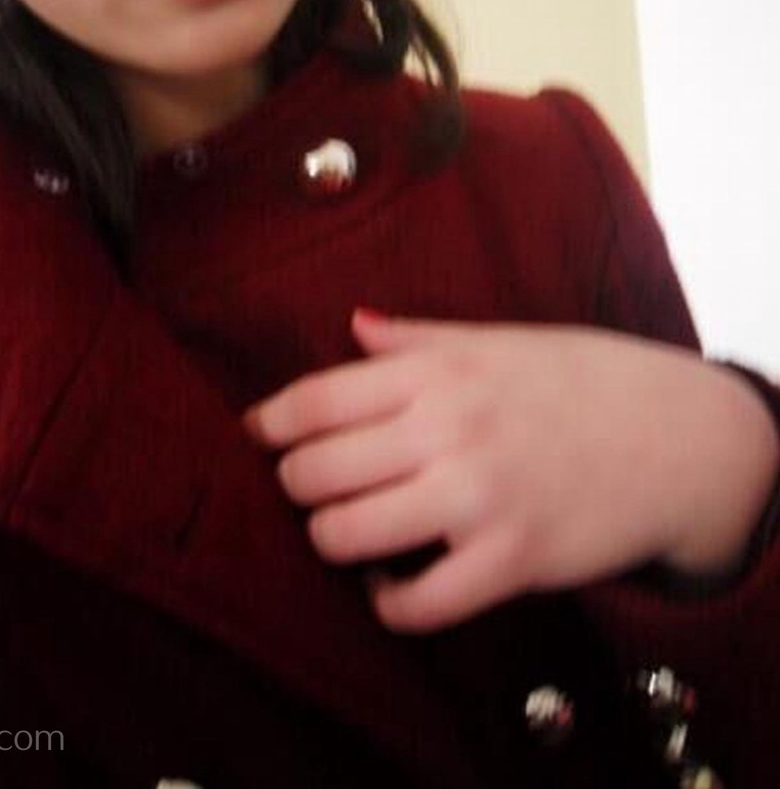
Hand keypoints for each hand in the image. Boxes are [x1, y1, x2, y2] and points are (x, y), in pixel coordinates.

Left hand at [243, 311, 778, 631]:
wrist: (670, 435)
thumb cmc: (574, 379)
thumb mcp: (495, 341)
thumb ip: (415, 337)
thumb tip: (351, 324)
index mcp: (437, 370)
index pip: (315, 399)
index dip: (270, 422)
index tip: (257, 434)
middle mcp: (447, 430)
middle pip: (315, 471)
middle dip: (297, 484)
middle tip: (311, 486)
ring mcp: (478, 498)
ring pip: (345, 535)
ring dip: (331, 539)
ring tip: (347, 531)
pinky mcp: (511, 561)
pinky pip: (416, 604)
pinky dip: (387, 603)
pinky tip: (390, 585)